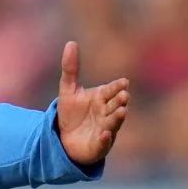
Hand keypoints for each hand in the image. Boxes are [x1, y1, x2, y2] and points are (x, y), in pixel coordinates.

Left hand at [55, 41, 127, 166]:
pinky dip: (104, 139)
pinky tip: (104, 135)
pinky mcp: (99, 145)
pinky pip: (103, 142)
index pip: (111, 90)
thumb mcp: (67, 90)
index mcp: (102, 98)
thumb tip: (71, 43)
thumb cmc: (71, 113)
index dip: (116, 87)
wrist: (64, 139)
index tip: (123, 83)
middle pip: (115, 105)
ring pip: (113, 122)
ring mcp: (105, 128)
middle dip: (119, 100)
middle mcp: (107, 112)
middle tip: (123, 96)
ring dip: (117, 117)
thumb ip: (70, 69)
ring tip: (120, 112)